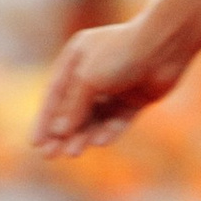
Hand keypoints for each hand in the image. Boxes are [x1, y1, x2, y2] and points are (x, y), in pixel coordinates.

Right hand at [34, 19, 181, 157]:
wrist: (165, 45)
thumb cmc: (121, 54)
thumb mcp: (88, 79)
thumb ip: (72, 107)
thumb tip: (59, 133)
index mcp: (77, 56)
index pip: (55, 94)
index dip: (44, 120)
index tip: (35, 144)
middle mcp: (95, 70)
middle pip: (74, 108)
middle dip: (62, 133)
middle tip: (50, 156)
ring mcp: (117, 85)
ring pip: (96, 117)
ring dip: (84, 135)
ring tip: (73, 153)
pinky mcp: (137, 98)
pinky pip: (118, 119)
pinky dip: (109, 131)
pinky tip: (100, 142)